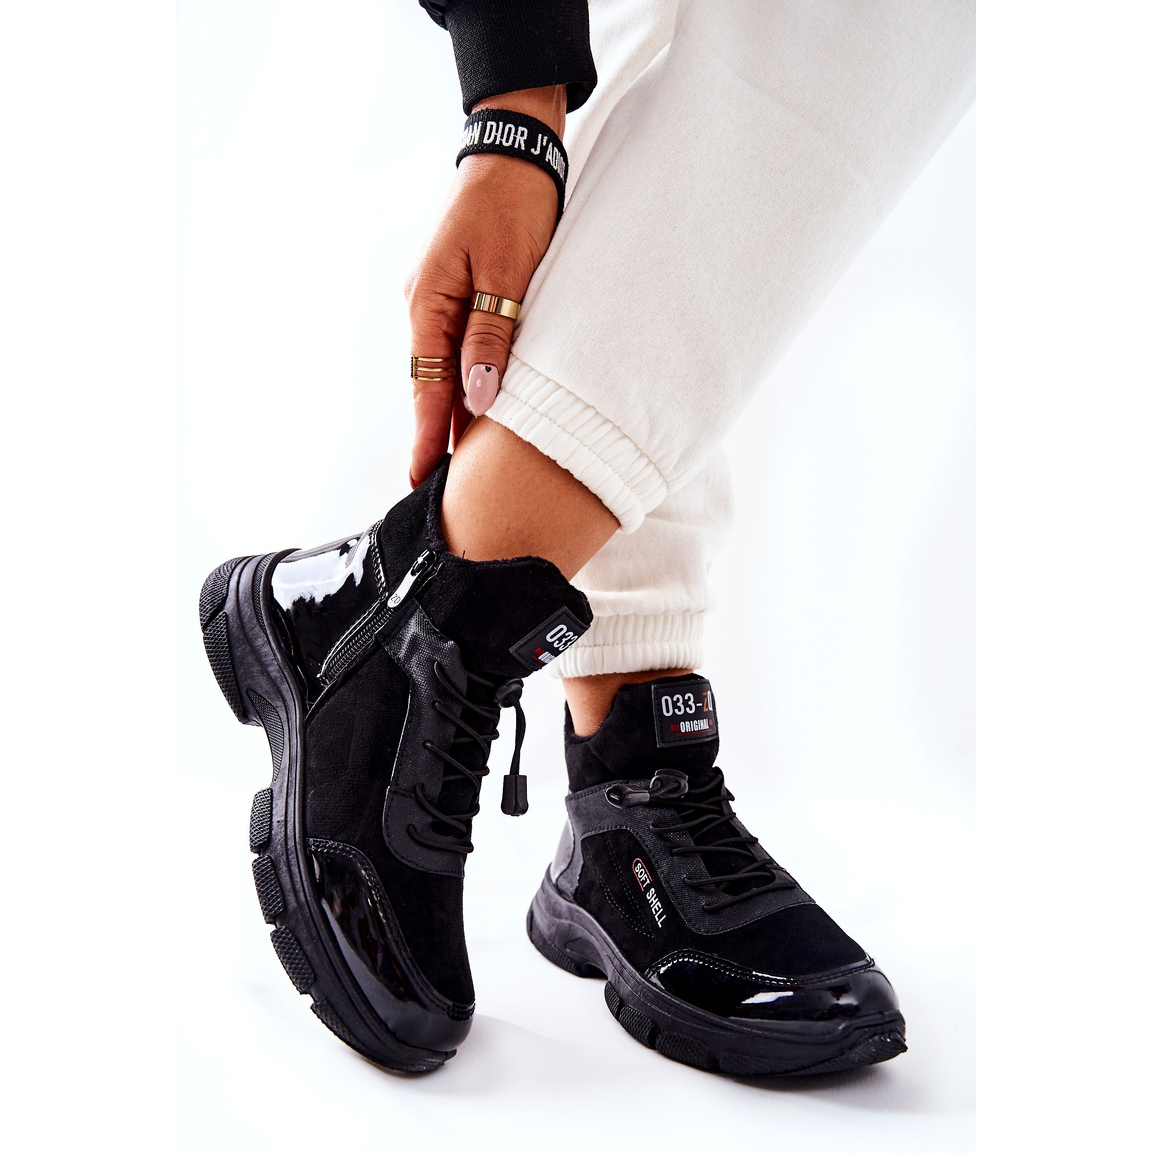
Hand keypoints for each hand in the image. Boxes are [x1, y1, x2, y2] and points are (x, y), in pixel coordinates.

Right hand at [406, 86, 564, 486]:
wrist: (514, 153)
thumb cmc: (514, 206)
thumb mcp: (508, 273)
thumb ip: (491, 336)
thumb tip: (478, 399)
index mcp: (429, 302)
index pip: (426, 385)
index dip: (426, 435)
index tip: (423, 478)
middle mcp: (425, 305)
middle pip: (431, 383)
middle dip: (436, 432)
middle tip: (443, 486)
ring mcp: (438, 298)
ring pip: (445, 368)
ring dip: (453, 409)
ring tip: (463, 460)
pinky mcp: (458, 292)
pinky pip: (457, 348)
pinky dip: (467, 379)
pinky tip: (479, 405)